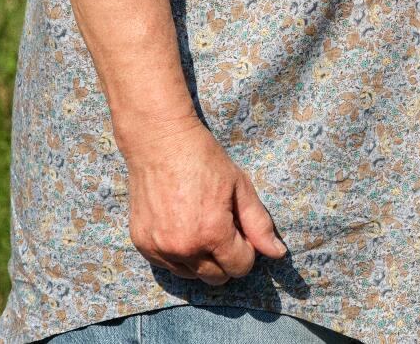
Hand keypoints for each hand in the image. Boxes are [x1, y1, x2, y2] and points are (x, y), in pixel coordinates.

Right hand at [121, 117, 286, 285]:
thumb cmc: (204, 160)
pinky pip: (169, 266)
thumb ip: (259, 224)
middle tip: (224, 228)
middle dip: (227, 259)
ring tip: (202, 226)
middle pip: (216, 277)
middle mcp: (183, 248)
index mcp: (212, 233)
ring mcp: (159, 249)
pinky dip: (180, 255)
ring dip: (203, 259)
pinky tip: (183, 227)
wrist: (160, 143)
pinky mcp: (141, 245)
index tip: (241, 229)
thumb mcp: (240, 187)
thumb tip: (277, 254)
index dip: (247, 250)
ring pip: (192, 275)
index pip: (240, 267)